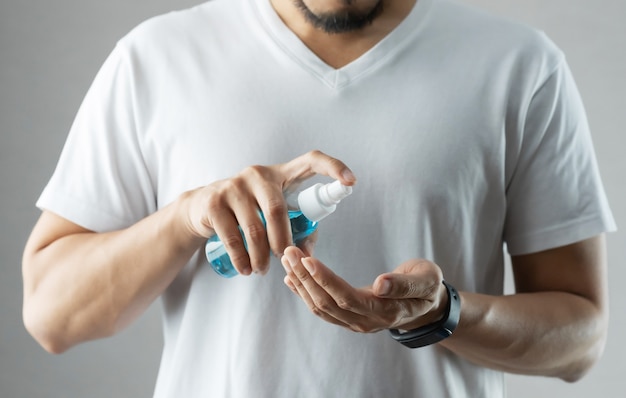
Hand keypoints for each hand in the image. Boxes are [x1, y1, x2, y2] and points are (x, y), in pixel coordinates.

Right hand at [183, 150, 355, 275]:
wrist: (201, 207)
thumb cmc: (248, 211)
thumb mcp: (272, 214)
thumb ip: (294, 230)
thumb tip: (307, 255)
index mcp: (280, 174)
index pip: (310, 161)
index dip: (332, 167)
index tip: (351, 181)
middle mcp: (257, 174)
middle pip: (277, 210)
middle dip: (283, 241)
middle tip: (284, 259)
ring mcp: (233, 186)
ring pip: (254, 228)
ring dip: (261, 256)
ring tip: (262, 270)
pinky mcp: (213, 202)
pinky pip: (232, 237)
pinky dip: (242, 259)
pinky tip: (246, 269)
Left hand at [281, 246, 447, 332]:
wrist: (427, 305)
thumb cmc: (427, 287)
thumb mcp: (426, 280)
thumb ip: (405, 284)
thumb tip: (381, 284)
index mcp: (385, 312)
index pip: (346, 298)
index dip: (325, 280)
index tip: (307, 260)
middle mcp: (366, 322)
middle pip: (327, 303)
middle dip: (305, 277)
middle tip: (289, 252)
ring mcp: (355, 322)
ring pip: (320, 307)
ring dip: (301, 283)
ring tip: (288, 260)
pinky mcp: (348, 318)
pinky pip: (321, 308)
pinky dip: (304, 292)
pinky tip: (292, 278)